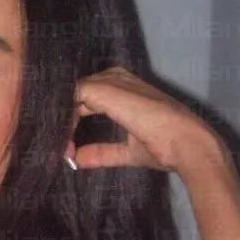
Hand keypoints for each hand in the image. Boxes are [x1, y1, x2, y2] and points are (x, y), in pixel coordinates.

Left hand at [66, 67, 228, 181]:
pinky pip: (73, 93)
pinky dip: (63, 114)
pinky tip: (58, 135)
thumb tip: (78, 160)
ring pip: (72, 92)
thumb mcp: (127, 151)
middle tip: (51, 142)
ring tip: (53, 141)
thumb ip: (102, 153)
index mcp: (123, 90)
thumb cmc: (165, 146)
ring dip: (60, 117)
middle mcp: (118, 79)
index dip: (69, 117)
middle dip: (60, 117)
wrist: (188, 145)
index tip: (60, 141)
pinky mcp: (107, 90)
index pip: (85, 96)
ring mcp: (113, 82)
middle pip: (76, 92)